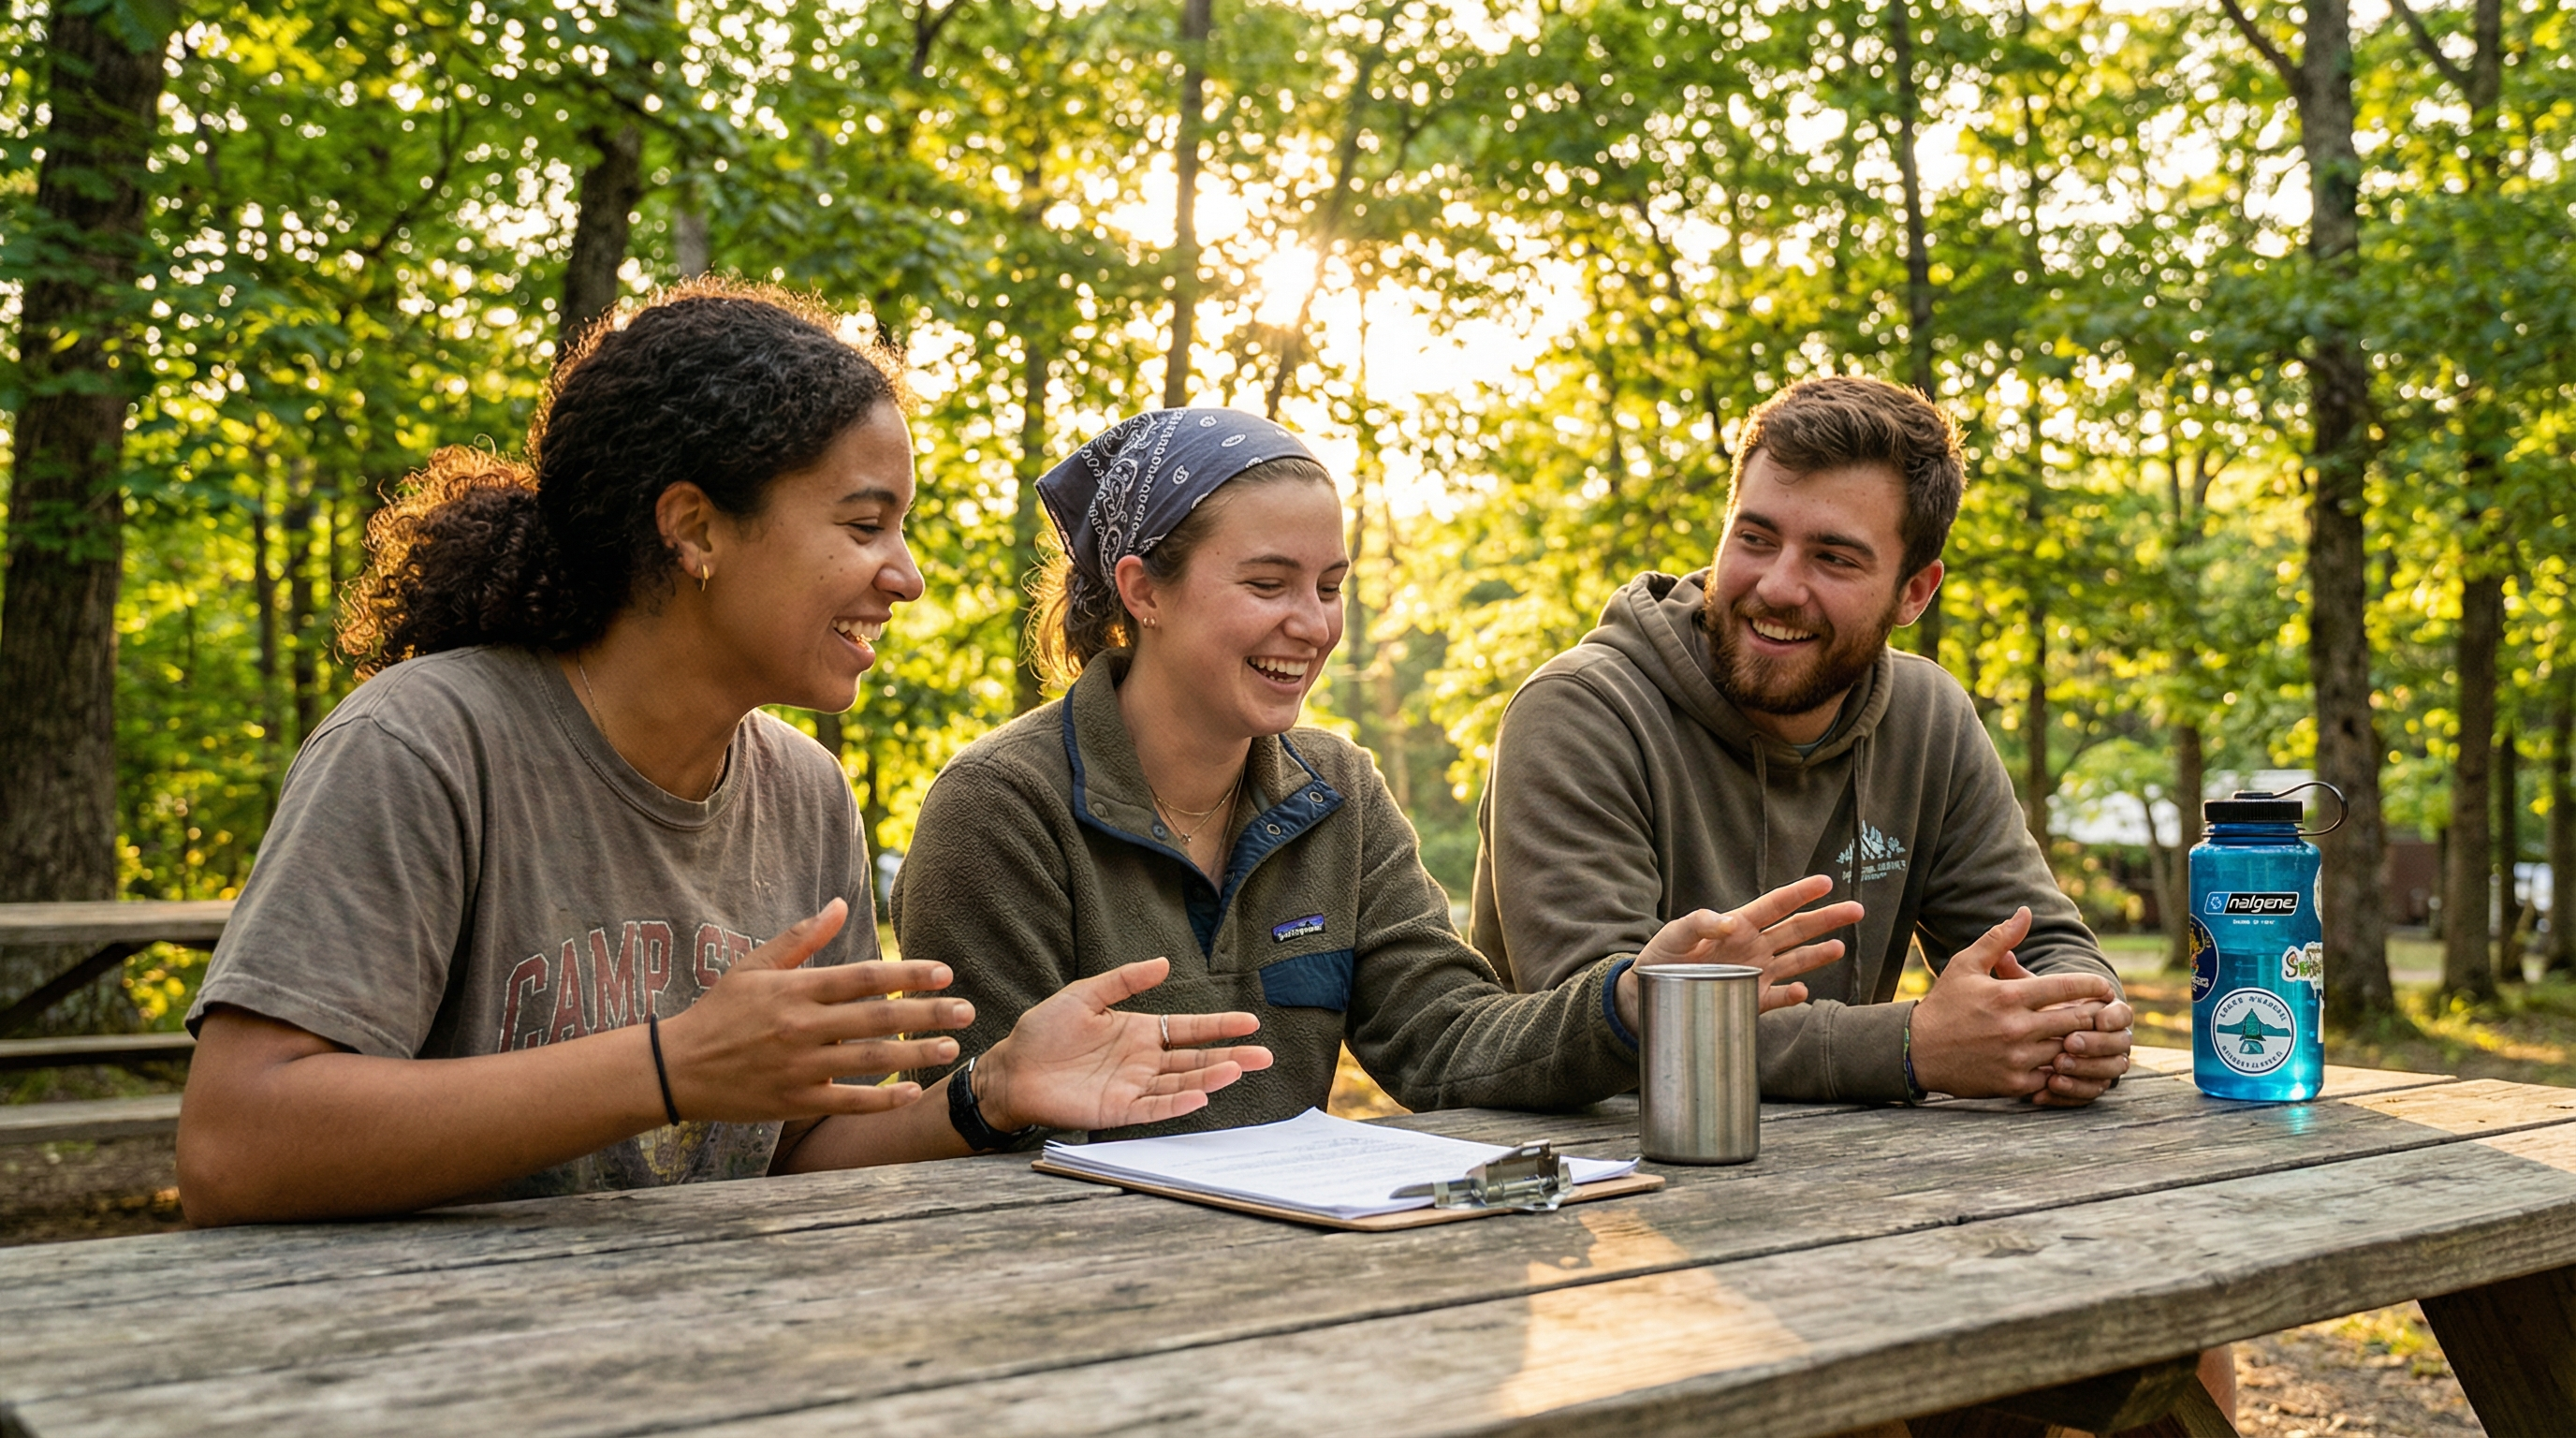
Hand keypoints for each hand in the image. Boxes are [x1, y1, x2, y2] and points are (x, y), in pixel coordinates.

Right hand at [659, 899, 970, 1122]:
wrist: (677, 1068)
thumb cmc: (720, 1012)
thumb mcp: (753, 967)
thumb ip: (800, 938)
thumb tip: (841, 905)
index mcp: (796, 989)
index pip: (864, 977)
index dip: (908, 974)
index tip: (945, 973)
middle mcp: (802, 1026)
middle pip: (878, 1017)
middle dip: (928, 1013)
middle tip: (966, 1010)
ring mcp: (800, 1067)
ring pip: (870, 1059)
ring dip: (916, 1054)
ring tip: (952, 1047)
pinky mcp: (795, 1101)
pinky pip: (848, 1101)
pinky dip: (883, 1098)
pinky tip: (913, 1092)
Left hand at [972, 957, 1272, 1131]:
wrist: (1011, 1069)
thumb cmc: (1043, 1032)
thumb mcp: (1084, 995)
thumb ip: (1124, 980)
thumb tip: (1164, 963)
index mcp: (1139, 1032)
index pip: (1189, 1029)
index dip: (1219, 1027)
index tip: (1250, 1023)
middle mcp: (1142, 1062)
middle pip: (1194, 1059)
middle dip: (1229, 1057)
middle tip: (1263, 1056)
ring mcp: (1132, 1087)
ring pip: (1181, 1082)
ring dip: (1210, 1077)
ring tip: (1239, 1070)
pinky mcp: (1116, 1111)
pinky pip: (1153, 1108)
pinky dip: (1176, 1103)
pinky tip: (1200, 1095)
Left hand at [1616, 874, 1864, 1031]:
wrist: (1647, 995)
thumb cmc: (1660, 958)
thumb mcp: (1674, 936)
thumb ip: (1699, 923)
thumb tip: (1730, 922)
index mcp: (1739, 925)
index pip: (1776, 905)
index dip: (1801, 893)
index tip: (1826, 882)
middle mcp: (1753, 947)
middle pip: (1797, 930)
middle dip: (1826, 919)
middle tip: (1857, 909)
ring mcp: (1754, 973)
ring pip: (1795, 962)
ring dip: (1818, 955)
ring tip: (1842, 948)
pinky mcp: (1750, 1000)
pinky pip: (1778, 998)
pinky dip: (1791, 997)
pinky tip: (1802, 993)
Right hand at [1910, 908, 2122, 1100]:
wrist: (1917, 1050)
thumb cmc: (1944, 1004)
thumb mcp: (1966, 964)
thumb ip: (1999, 938)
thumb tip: (2026, 913)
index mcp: (2008, 995)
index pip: (2067, 988)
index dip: (2094, 986)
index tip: (2104, 987)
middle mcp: (2017, 1027)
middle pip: (2077, 1020)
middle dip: (2094, 1014)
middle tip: (2102, 1012)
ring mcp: (2017, 1058)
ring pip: (2069, 1050)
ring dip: (2081, 1042)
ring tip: (2089, 1035)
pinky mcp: (2015, 1083)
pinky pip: (2054, 1078)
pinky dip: (2064, 1069)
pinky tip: (2065, 1060)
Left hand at [2030, 988, 2133, 1106]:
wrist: (2028, 1044)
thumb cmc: (2032, 1010)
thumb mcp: (2029, 993)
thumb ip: (2020, 978)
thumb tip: (2002, 957)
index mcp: (2104, 1012)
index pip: (2122, 1014)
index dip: (2113, 1017)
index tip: (2097, 1018)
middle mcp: (2111, 1039)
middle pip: (2119, 1043)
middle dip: (2096, 1043)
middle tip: (2069, 1042)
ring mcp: (2103, 1064)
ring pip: (2110, 1070)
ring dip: (2086, 1068)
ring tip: (2057, 1065)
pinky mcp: (2090, 1086)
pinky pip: (2090, 1093)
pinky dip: (2071, 1091)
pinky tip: (2047, 1087)